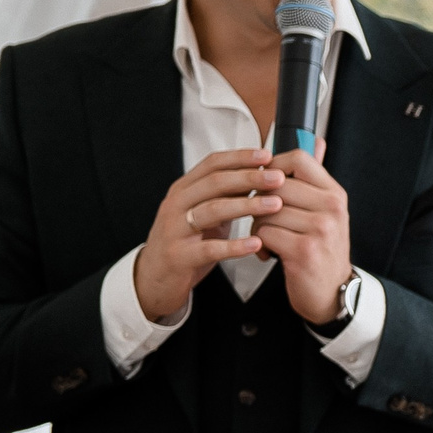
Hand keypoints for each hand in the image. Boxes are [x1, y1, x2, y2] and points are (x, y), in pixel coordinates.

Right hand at [133, 149, 282, 320]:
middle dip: (249, 177)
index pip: (212, 164)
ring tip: (275, 205)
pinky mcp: (179, 256)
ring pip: (212, 210)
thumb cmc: (186, 243)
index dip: (240, 157)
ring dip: (247, 206)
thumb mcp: (206, 214)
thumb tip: (260, 175)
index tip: (267, 155)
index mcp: (185, 189)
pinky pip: (209, 249)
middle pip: (215, 183)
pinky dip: (234, 246)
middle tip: (278, 178)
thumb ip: (227, 196)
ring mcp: (175, 229)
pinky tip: (256, 243)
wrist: (155, 277)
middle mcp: (177, 204)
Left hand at [259, 143, 355, 324]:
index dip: (273, 166)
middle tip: (262, 218)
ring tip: (267, 238)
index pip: (299, 158)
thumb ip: (316, 177)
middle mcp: (331, 209)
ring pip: (266, 210)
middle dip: (259, 201)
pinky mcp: (304, 251)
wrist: (332, 294)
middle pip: (277, 185)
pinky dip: (260, 244)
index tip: (266, 183)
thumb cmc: (322, 251)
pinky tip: (268, 253)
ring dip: (258, 226)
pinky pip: (266, 233)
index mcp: (334, 194)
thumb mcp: (325, 211)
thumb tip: (316, 141)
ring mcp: (320, 229)